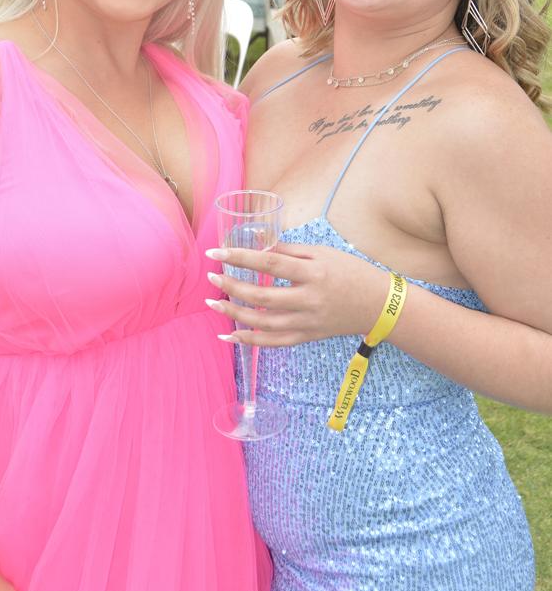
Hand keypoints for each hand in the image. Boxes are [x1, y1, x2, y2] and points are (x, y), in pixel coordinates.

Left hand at [205, 242, 388, 346]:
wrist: (379, 305)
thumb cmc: (350, 272)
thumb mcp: (322, 253)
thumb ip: (289, 252)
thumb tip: (258, 247)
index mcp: (312, 273)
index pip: (269, 265)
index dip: (240, 258)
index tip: (216, 253)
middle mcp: (308, 300)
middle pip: (262, 297)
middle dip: (232, 287)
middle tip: (211, 278)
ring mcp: (307, 322)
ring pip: (263, 324)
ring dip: (234, 315)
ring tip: (213, 304)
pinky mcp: (307, 336)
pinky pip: (274, 342)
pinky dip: (249, 340)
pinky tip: (229, 334)